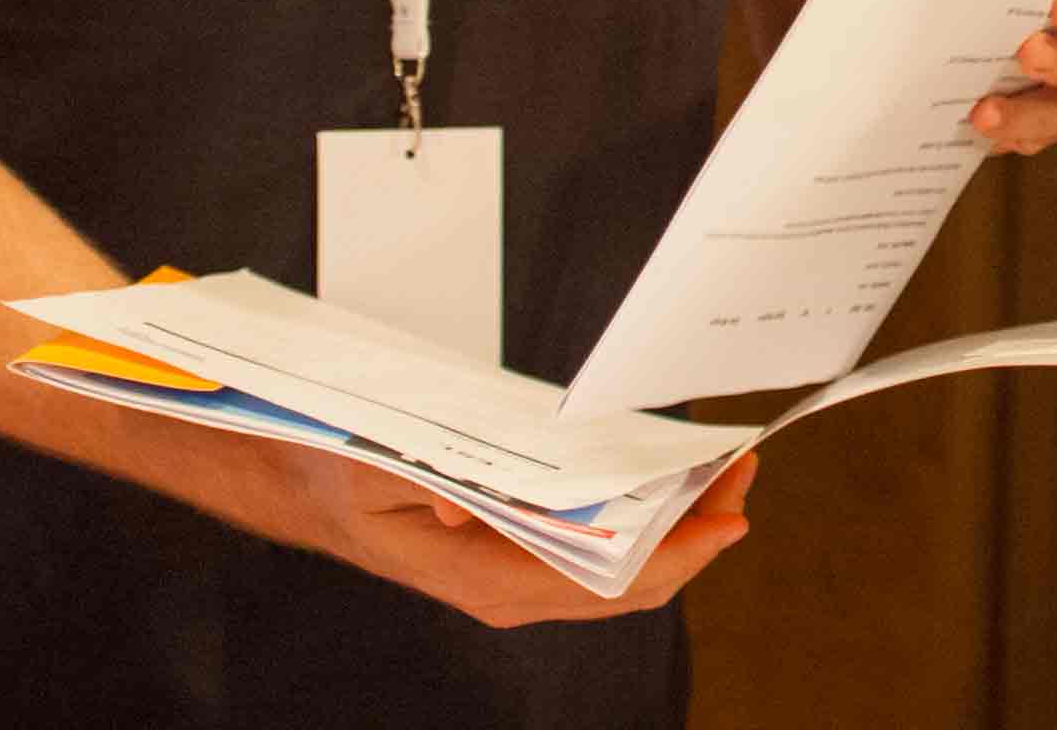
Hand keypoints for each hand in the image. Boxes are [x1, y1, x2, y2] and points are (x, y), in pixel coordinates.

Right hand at [278, 442, 756, 627]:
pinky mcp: (523, 559)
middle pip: (630, 583)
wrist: (314, 488)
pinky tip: (671, 482)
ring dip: (679, 524)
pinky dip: (647, 521)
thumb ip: (424, 484)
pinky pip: (602, 555)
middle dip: (695, 532)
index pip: (603, 582)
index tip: (726, 517)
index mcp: (484, 576)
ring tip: (723, 471)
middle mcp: (512, 591)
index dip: (674, 554)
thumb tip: (465, 506)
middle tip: (742, 471)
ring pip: (623, 572)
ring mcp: (520, 581)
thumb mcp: (375, 466)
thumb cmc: (346, 473)